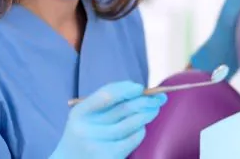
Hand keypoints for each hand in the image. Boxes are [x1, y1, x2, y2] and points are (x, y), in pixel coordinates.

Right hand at [50, 81, 167, 158]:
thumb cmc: (86, 134)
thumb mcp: (87, 116)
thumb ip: (107, 103)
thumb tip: (141, 91)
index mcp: (79, 113)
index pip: (106, 95)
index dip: (125, 89)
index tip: (140, 87)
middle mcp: (86, 129)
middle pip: (123, 108)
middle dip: (145, 101)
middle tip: (160, 98)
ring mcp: (97, 144)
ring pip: (131, 123)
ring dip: (147, 114)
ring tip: (153, 110)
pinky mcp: (108, 157)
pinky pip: (132, 139)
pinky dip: (141, 131)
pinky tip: (141, 129)